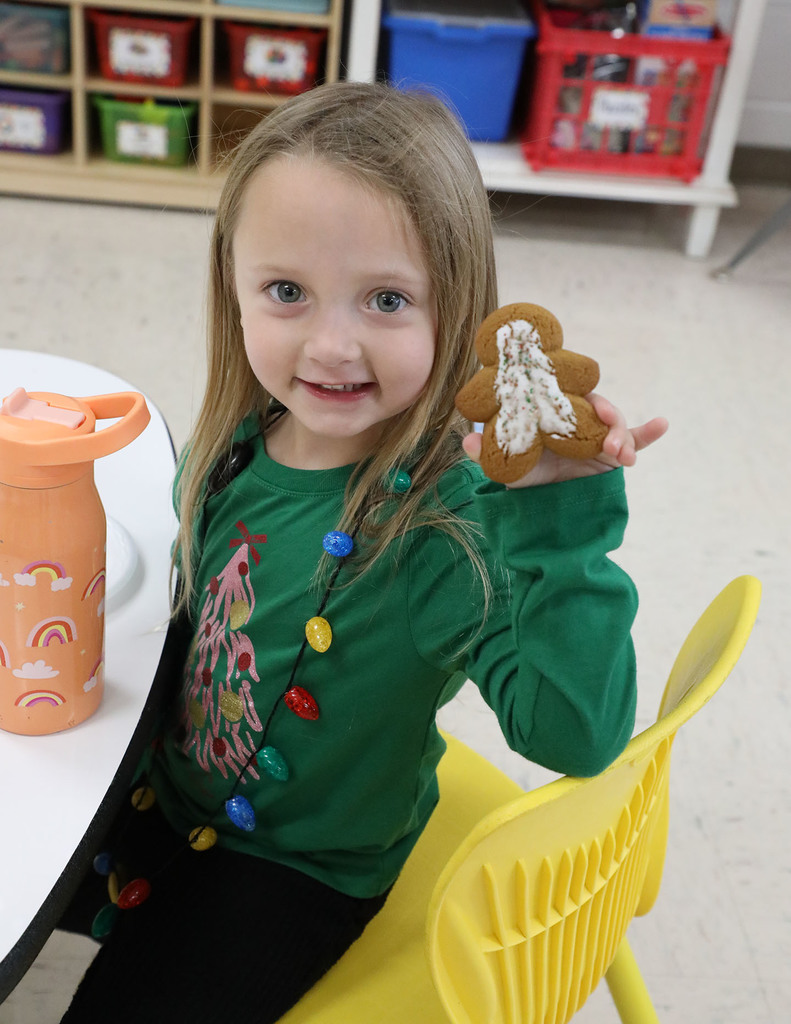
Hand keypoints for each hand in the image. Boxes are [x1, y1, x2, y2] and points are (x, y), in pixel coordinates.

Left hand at [462, 393, 668, 487]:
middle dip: (605, 414)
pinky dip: (648, 432)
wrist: (543, 503)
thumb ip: (487, 452)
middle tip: (606, 428)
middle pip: (596, 405)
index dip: (574, 387)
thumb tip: (469, 441)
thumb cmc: (523, 474)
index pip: (565, 393)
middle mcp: (577, 419)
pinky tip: (662, 423)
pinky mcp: (612, 454)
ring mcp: (597, 436)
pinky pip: (634, 440)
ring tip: (621, 455)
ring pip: (615, 425)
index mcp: (553, 413)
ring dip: (621, 435)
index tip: (579, 392)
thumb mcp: (504, 466)